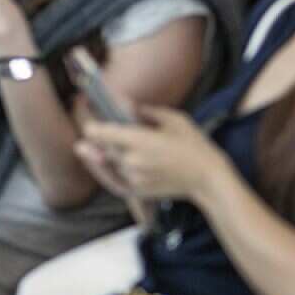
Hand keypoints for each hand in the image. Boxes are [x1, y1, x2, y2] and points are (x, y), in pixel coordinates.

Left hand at [80, 106, 230, 202]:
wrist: (207, 178)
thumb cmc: (194, 146)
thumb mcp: (175, 119)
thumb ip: (146, 111)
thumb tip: (125, 103)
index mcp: (139, 141)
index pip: (99, 132)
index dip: (91, 123)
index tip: (88, 116)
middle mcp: (131, 161)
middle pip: (99, 148)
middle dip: (94, 139)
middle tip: (87, 130)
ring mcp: (131, 178)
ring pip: (105, 164)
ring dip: (100, 155)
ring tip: (87, 147)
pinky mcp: (135, 191)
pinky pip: (110, 180)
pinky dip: (102, 171)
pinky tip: (97, 163)